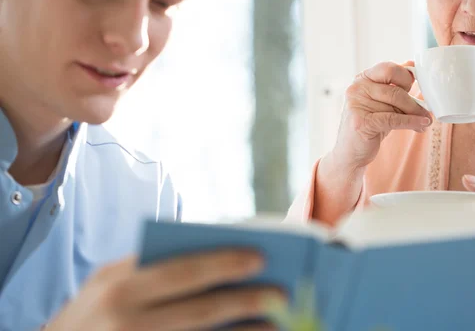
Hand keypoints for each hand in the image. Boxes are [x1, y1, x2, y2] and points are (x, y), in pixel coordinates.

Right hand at [45, 250, 283, 330]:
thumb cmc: (87, 315)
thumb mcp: (105, 283)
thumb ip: (149, 268)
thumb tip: (213, 255)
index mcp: (119, 286)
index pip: (182, 270)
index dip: (224, 263)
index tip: (260, 257)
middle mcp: (126, 319)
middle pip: (200, 310)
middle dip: (245, 300)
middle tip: (282, 292)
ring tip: (277, 324)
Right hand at [331, 61, 431, 171]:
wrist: (350, 152)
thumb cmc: (369, 125)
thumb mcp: (381, 102)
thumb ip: (393, 85)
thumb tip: (411, 65)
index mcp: (362, 79)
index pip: (388, 69)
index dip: (406, 78)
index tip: (416, 88)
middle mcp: (357, 88)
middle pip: (395, 90)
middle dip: (413, 103)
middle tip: (426, 111)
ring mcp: (356, 104)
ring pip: (395, 106)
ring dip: (414, 115)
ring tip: (423, 122)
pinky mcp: (361, 121)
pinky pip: (393, 119)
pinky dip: (410, 122)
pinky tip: (420, 125)